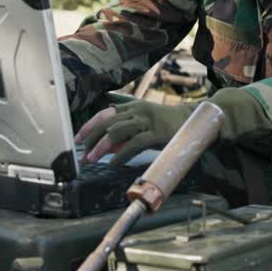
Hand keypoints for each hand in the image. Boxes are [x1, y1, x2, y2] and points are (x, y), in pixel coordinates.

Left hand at [74, 92, 197, 165]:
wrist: (194, 121)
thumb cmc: (168, 126)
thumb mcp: (144, 126)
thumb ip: (125, 135)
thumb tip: (105, 148)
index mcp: (133, 107)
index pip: (104, 114)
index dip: (89, 126)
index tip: (77, 139)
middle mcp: (138, 110)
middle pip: (107, 122)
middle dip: (91, 138)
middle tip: (82, 154)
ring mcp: (147, 121)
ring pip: (117, 131)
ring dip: (101, 147)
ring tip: (92, 159)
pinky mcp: (157, 133)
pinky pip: (134, 143)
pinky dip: (121, 154)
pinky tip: (113, 163)